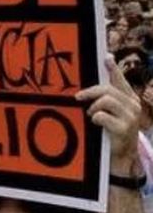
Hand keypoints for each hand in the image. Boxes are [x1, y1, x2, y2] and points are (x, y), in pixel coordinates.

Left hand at [79, 56, 145, 170]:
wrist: (122, 154)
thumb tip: (94, 83)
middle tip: (78, 97)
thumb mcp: (112, 112)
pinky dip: (95, 118)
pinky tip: (97, 123)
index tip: (106, 57)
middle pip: (108, 89)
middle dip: (90, 92)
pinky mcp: (124, 128)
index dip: (113, 68)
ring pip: (106, 100)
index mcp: (130, 99)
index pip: (120, 80)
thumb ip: (107, 97)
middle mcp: (133, 105)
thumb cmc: (113, 130)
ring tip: (92, 115)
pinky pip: (102, 115)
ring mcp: (131, 117)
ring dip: (93, 107)